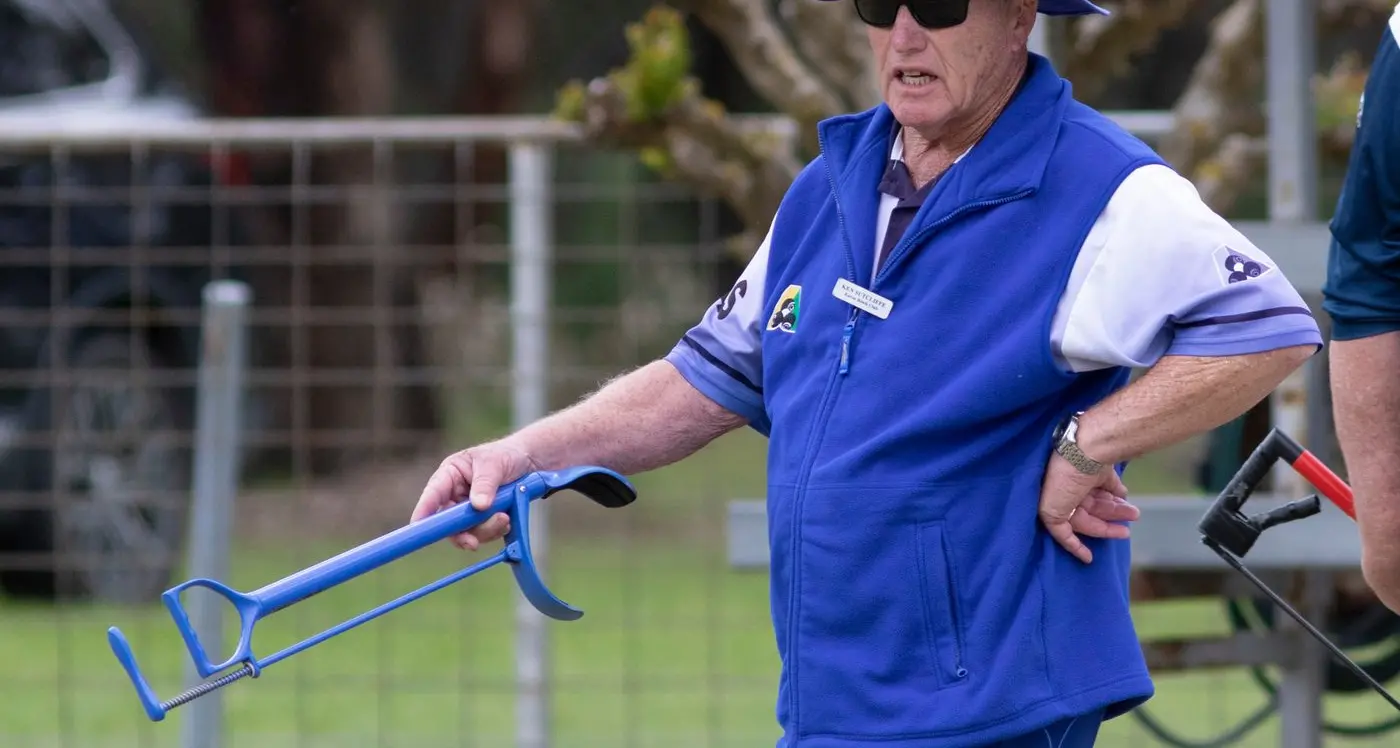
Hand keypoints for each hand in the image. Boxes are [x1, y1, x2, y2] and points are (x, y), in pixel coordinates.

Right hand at [410, 441, 540, 550]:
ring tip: (505, 518)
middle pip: (448, 521)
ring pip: (467, 531)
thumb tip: (478, 506)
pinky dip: (495, 531)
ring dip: (485, 530)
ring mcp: (467, 510)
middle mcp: (454, 495)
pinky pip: (483, 534)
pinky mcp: (482, 521)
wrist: (527, 463)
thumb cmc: (504, 456)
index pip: (432, 494)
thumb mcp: (494, 464)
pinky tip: (507, 519)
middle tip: (473, 543)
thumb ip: (485, 483)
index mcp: (449, 475)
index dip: (423, 511)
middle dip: (462, 532)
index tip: (418, 526)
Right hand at [1038, 453, 1140, 563]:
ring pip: (1101, 501)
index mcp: (1054, 501)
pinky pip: (1109, 484)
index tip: (1090, 558)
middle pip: (1089, 514)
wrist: (1085, 448)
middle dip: (1107, 524)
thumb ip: (1058, 528)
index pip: (1068, 527)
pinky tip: (1125, 496)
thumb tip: (1068, 538)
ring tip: (1135, 513)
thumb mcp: (1051, 511)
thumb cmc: (1065, 480)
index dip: (1076, 544)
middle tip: (1126, 532)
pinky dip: (1117, 492)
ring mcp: (1084, 479)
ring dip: (1117, 510)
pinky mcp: (1100, 468)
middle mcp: (1068, 491)